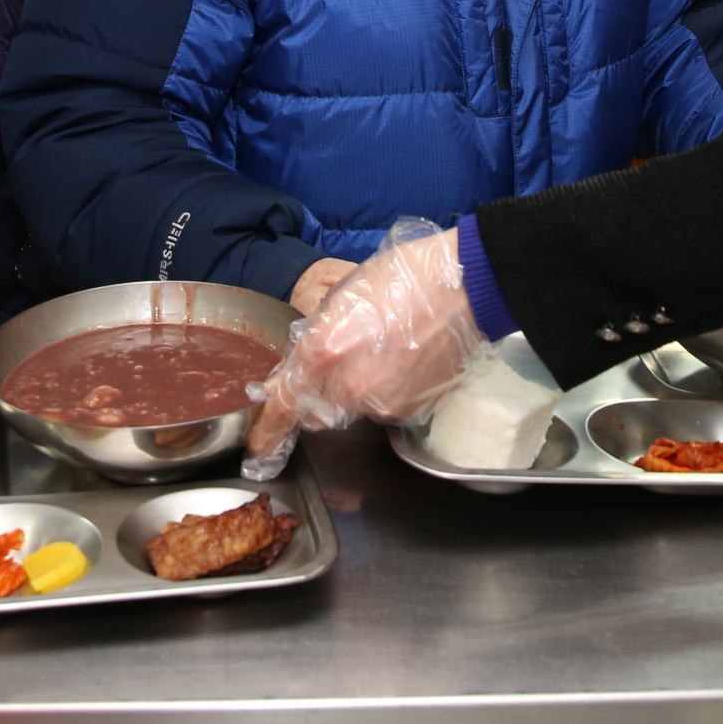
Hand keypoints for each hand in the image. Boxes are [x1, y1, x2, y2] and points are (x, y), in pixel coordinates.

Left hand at [242, 221, 483, 480]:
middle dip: (316, 398)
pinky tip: (402, 360)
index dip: (267, 430)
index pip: (284, 405)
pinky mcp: (410, 410)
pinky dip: (385, 392)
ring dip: (355, 391)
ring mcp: (383, 403)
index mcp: (325, 351)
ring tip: (381, 350)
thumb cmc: (405, 277)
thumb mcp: (343, 295)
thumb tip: (298, 366)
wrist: (465, 286)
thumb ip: (315, 337)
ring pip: (352, 410)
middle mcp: (350, 386)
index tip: (257, 446)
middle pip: (316, 414)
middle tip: (337, 365)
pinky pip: (383, 409)